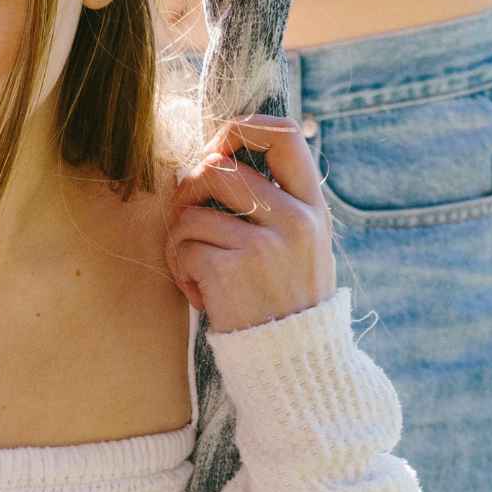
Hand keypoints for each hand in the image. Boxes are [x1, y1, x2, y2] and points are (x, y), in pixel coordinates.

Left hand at [167, 117, 335, 332]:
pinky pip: (182, 247)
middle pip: (217, 168)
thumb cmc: (284, 297)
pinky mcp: (232, 270)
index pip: (284, 136)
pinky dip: (180, 270)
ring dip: (179, 240)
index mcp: (312, 207)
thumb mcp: (301, 243)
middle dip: (188, 192)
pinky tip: (203, 294)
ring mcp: (264, 245)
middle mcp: (295, 219)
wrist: (294, 361)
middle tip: (188, 221)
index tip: (217, 150)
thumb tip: (223, 152)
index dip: (240, 130)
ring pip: (190, 212)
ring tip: (197, 266)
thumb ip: (276, 201)